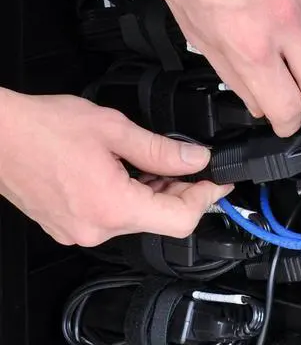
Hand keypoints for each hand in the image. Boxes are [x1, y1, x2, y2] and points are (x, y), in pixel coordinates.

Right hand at [0, 89, 231, 246]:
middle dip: (184, 192)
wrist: (0, 136)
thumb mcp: (115, 130)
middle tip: (192, 163)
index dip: (207, 198)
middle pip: (161, 220)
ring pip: (139, 218)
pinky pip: (116, 217)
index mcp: (111, 206)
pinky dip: (134, 196)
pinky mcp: (70, 226)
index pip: (180, 219)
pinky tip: (132, 171)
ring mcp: (81, 231)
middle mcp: (96, 228)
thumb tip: (196, 158)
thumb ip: (162, 150)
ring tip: (158, 161)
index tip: (219, 183)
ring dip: (158, 193)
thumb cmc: (45, 128)